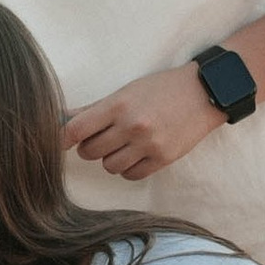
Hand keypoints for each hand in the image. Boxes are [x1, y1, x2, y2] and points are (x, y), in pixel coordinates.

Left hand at [61, 63, 222, 178]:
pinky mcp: (163, 158)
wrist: (203, 93)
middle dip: (90, 147)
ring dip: (110, 159)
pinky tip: (135, 155)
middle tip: (102, 138)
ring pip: (109, 166)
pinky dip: (128, 169)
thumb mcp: (125, 92)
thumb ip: (93, 108)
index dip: (62, 138)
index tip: (61, 141)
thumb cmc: (161, 89)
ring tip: (122, 146)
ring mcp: (148, 144)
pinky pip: (131, 175)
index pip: (76, 129)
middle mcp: (132, 126)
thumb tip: (61, 118)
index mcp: (118, 105)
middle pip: (90, 151)